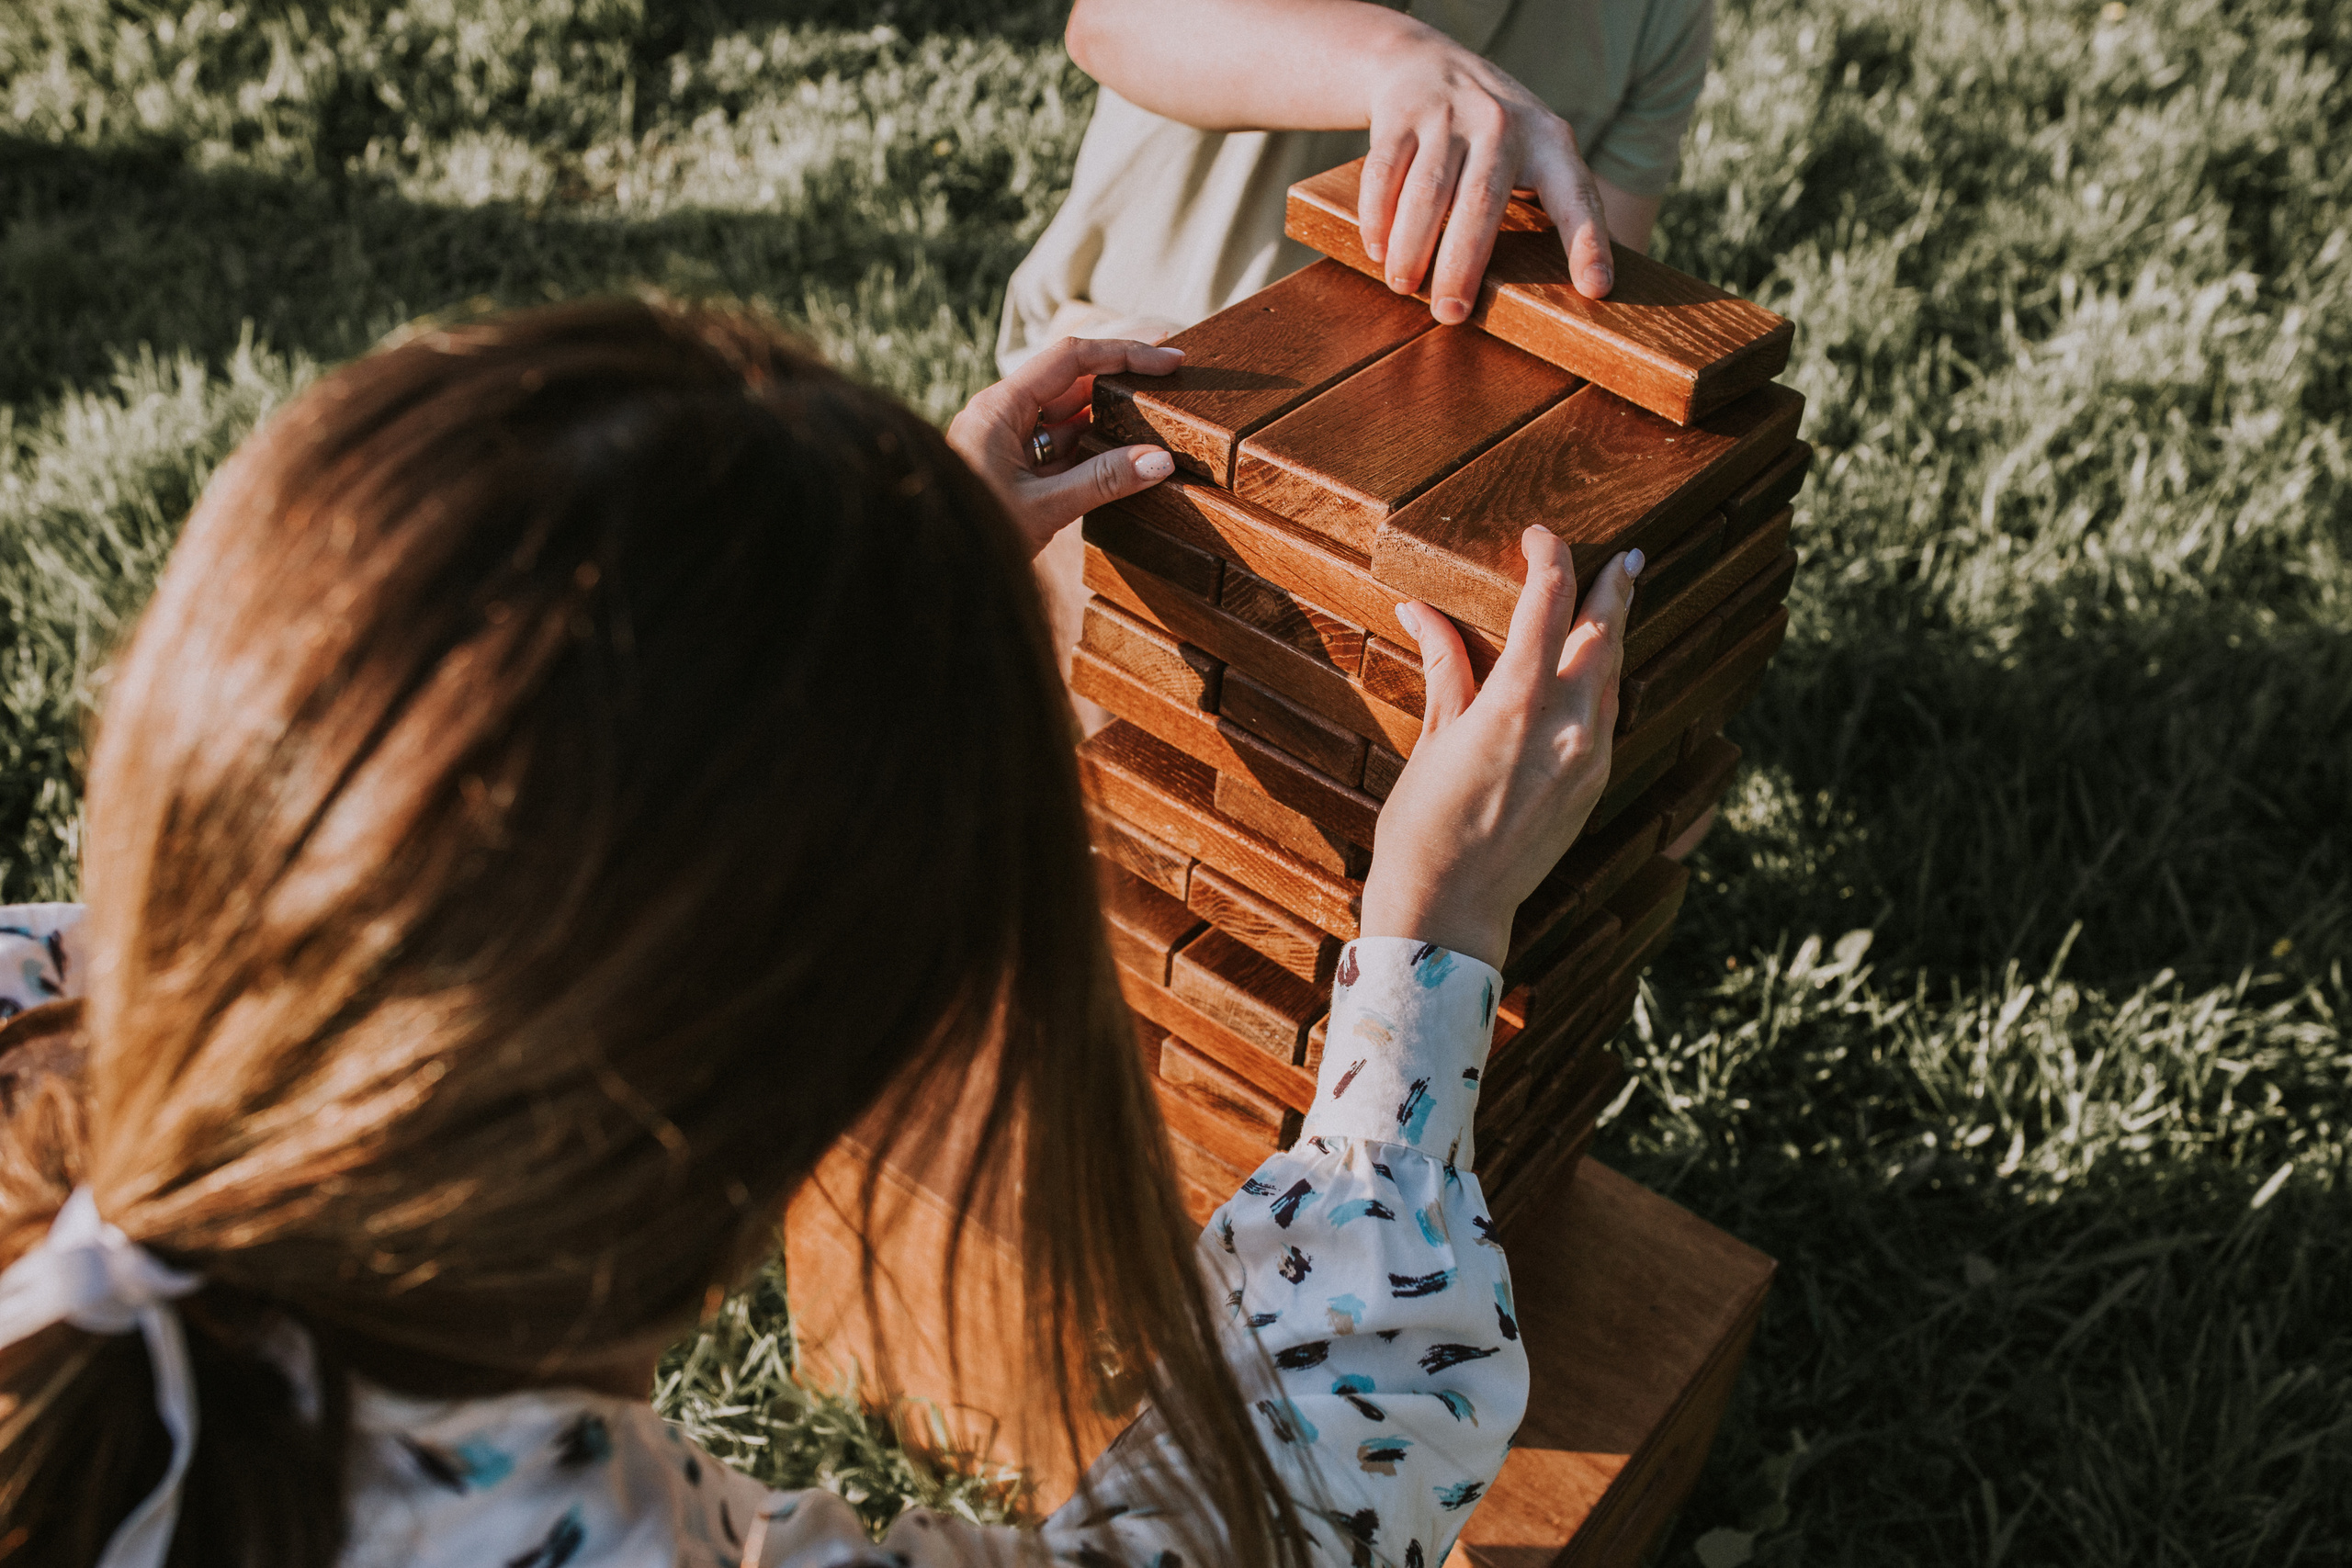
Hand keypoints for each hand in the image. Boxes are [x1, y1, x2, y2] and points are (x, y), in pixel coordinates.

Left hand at [946, 337, 1183, 558]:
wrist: (933, 569)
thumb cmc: (974, 534)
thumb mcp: (1044, 508)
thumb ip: (1103, 481)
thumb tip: (1160, 460)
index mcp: (1000, 407)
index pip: (1072, 359)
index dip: (1124, 353)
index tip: (1169, 358)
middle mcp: (1002, 414)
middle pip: (1072, 383)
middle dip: (1122, 382)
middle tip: (1172, 381)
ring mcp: (1007, 440)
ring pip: (1069, 417)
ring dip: (1111, 420)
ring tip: (1158, 422)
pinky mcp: (1013, 467)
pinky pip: (1060, 446)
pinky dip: (1093, 449)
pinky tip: (1126, 458)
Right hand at [1358, 29, 1614, 318]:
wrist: (1427, 62)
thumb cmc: (1492, 134)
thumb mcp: (1535, 148)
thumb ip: (1549, 200)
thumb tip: (1577, 288)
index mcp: (1550, 142)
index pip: (1577, 197)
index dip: (1588, 243)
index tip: (1595, 288)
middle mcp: (1502, 124)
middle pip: (1482, 201)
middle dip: (1463, 263)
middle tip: (1450, 313)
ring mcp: (1448, 115)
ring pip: (1427, 191)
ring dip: (1411, 246)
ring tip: (1404, 286)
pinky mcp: (1400, 114)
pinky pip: (1385, 173)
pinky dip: (1377, 216)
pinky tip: (1377, 249)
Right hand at [1359, 530, 1639, 969]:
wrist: (1451, 910)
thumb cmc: (1423, 827)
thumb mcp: (1431, 738)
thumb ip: (1444, 668)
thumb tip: (1419, 611)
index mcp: (1518, 705)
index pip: (1550, 603)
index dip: (1550, 558)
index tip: (1540, 536)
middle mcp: (1568, 726)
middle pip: (1604, 634)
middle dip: (1614, 589)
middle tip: (1627, 558)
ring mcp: (1589, 757)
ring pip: (1614, 675)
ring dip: (1614, 634)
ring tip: (1616, 603)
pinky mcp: (1594, 784)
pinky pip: (1610, 715)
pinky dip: (1605, 681)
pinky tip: (1596, 671)